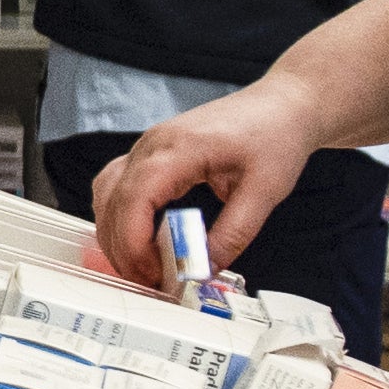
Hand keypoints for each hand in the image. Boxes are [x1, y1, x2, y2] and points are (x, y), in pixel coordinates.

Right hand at [88, 79, 320, 292]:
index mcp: (179, 148)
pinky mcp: (152, 153)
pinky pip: (117, 184)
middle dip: (124, 248)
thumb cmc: (274, 135)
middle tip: (150, 281)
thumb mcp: (264, 192)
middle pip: (113, 201)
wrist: (282, 106)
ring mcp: (148, 146)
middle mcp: (153, 144)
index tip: (153, 272)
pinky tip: (137, 237)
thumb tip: (204, 268)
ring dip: (117, 233)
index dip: (135, 242)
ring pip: (107, 194)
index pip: (135, 198)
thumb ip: (233, 234)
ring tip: (143, 266)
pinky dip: (119, 215)